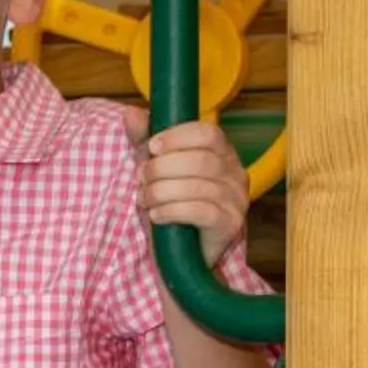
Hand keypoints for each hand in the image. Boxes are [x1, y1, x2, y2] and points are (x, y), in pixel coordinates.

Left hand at [128, 111, 250, 271]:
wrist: (180, 254)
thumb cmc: (172, 206)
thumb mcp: (154, 170)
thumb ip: (143, 140)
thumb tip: (130, 112)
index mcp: (223, 154)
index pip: (209, 133)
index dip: (178, 136)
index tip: (152, 147)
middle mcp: (236, 174)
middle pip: (201, 159)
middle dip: (162, 168)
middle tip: (141, 179)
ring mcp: (236, 200)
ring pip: (198, 186)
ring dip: (161, 192)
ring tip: (145, 199)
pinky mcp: (229, 224)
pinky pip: (200, 211)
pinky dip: (171, 211)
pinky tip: (156, 215)